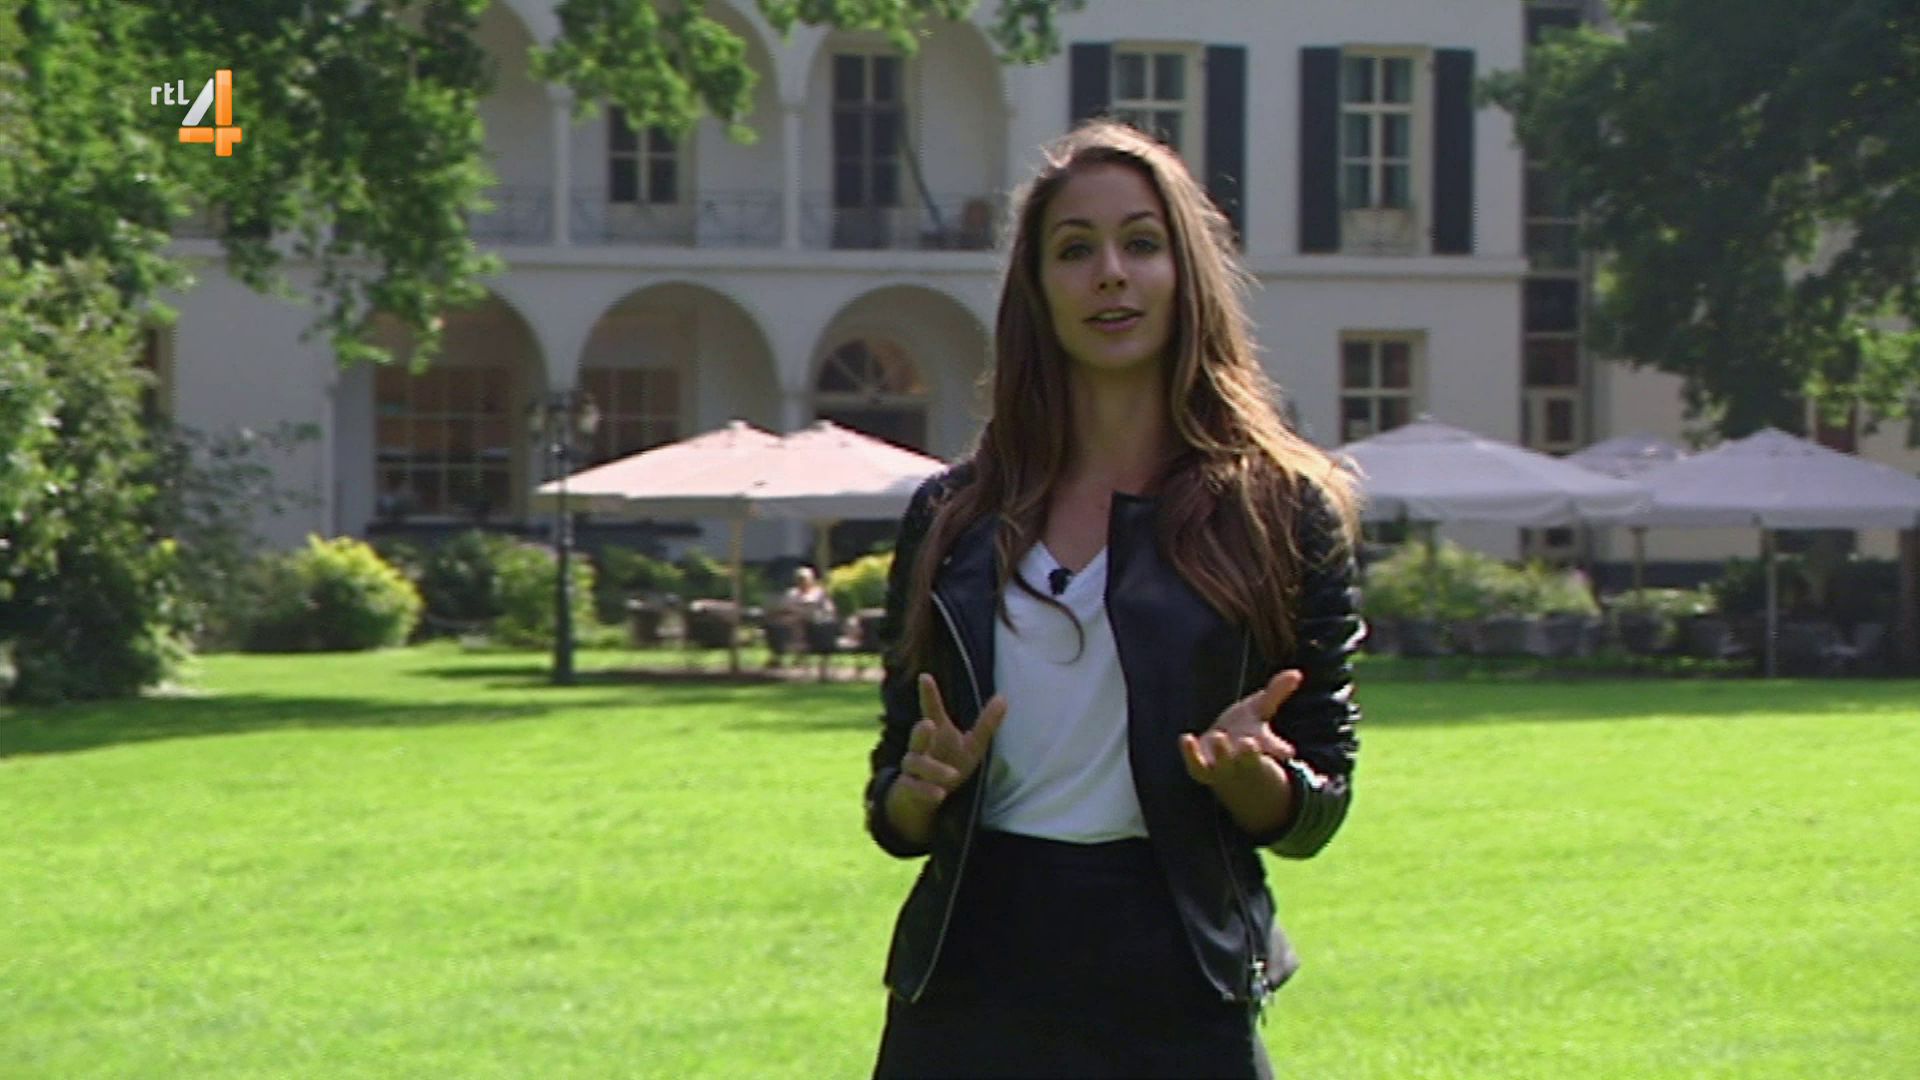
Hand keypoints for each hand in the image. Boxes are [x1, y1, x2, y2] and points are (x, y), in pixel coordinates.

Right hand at [891, 673, 1007, 816]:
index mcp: (936, 734)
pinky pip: (914, 788)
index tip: (925, 676)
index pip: (931, 711)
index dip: (928, 694)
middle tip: (928, 724)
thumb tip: (1003, 697)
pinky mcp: (909, 789)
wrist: (923, 799)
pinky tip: (940, 794)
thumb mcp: (972, 746)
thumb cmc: (949, 765)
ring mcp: (912, 769)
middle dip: (921, 731)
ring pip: (917, 764)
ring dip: (934, 770)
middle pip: (917, 737)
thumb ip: (986, 724)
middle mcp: (920, 748)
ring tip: (952, 776)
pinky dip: (926, 791)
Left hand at [1179, 670, 1300, 800]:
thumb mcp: (1260, 710)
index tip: (1287, 752)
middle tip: (1250, 744)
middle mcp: (1243, 759)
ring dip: (1222, 752)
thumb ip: (1276, 692)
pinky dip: (1190, 753)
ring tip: (1219, 736)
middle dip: (1249, 753)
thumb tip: (1296, 673)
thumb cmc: (1245, 730)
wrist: (1222, 760)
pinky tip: (1186, 737)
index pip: (1275, 749)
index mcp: (1261, 746)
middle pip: (1248, 759)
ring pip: (1223, 762)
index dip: (1279, 749)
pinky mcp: (1202, 767)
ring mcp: (1222, 765)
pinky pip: (1196, 764)